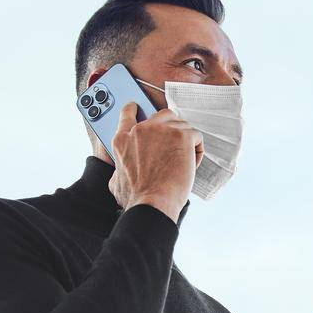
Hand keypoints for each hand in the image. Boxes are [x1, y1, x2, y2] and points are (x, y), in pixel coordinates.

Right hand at [108, 102, 203, 222]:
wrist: (152, 203)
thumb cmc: (136, 198)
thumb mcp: (116, 180)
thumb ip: (118, 168)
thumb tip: (119, 173)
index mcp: (123, 139)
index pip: (128, 112)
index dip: (136, 109)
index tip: (139, 108)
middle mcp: (141, 129)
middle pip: (162, 115)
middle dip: (171, 128)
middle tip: (174, 147)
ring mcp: (162, 130)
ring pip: (181, 124)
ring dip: (185, 141)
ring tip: (183, 161)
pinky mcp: (182, 136)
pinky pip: (195, 136)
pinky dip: (197, 151)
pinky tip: (191, 165)